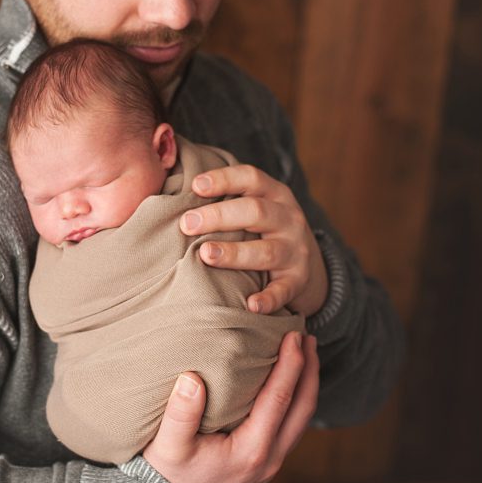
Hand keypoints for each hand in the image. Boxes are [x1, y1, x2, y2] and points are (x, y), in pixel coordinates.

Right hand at [141, 331, 318, 482]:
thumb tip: (192, 377)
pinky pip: (291, 425)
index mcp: (251, 450)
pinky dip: (295, 398)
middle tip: (308, 337)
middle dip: (309, 370)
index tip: (294, 336)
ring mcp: (271, 462)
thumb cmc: (168, 474)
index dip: (290, 365)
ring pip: (301, 418)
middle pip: (303, 408)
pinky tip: (288, 381)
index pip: (279, 399)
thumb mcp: (167, 446)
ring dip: (306, 384)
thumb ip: (180, 413)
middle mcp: (269, 458)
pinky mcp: (266, 461)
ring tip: (304, 353)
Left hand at [181, 165, 327, 316]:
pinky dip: (269, 298)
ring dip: (235, 253)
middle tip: (187, 224)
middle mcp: (288, 219)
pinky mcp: (297, 280)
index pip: (251, 178)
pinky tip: (250, 305)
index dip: (224, 179)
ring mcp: (295, 250)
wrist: (308, 263)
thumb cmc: (263, 230)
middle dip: (219, 216)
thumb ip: (225, 198)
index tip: (195, 185)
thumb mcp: (255, 206)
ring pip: (266, 251)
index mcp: (275, 194)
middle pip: (256, 211)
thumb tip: (173, 194)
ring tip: (205, 255)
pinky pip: (284, 290)